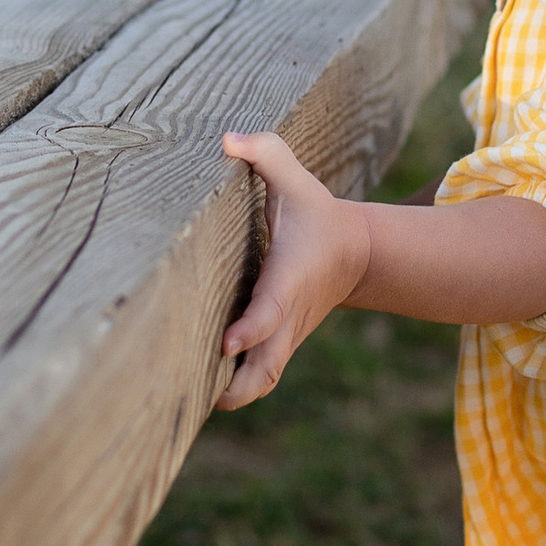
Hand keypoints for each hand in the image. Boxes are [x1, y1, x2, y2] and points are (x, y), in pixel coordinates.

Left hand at [217, 129, 371, 405]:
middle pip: (268, 365)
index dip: (251, 329)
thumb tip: (227, 139)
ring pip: (264, 378)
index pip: (271, 310)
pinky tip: (198, 397)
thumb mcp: (296, 180)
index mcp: (289, 278)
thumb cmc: (316, 215)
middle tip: (201, 398)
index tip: (227, 344)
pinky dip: (238, 392)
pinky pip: (260, 376)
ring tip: (189, 405)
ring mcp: (286, 335)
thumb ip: (266, 154)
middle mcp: (288, 315)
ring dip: (235, 395)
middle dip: (239, 386)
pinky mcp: (280, 344)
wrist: (356, 254)